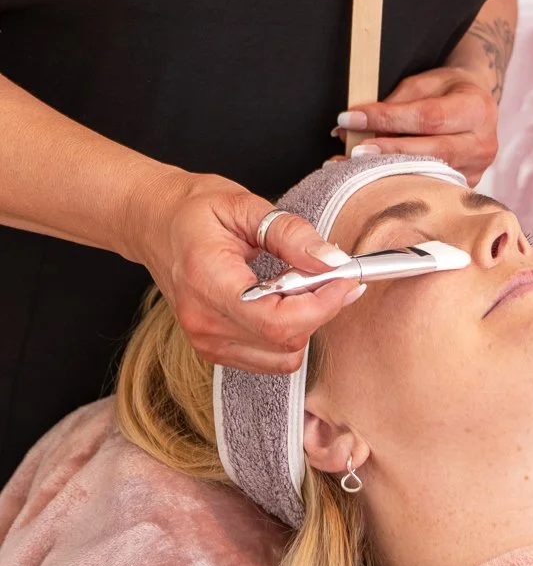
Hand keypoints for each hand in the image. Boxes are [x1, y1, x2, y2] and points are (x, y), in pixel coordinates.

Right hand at [126, 171, 363, 373]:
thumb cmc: (194, 211)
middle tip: (329, 275)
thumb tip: (332, 261)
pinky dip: (289, 335)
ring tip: (300, 286)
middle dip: (320, 310)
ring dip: (305, 324)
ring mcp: (206, 341)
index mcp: (208, 283)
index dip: (323, 305)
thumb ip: (292, 235)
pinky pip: (269, 359)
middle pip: (286, 342)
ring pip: (283, 356)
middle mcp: (204, 323)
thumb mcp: (246, 206)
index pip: (278, 321)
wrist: (154, 224)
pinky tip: (283, 302)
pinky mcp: (214, 349)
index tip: (346, 279)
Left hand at [334, 66, 498, 185]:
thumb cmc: (447, 90)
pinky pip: (429, 187)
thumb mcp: (426, 83)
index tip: (350, 118)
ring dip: (390, 173)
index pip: (427, 117)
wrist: (476, 107)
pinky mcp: (465, 187)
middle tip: (354, 152)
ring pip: (429, 175)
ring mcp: (476, 171)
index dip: (388, 119)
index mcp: (476, 109)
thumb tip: (355, 124)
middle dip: (389, 152)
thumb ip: (397, 103)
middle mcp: (481, 144)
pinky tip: (376, 182)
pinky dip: (401, 183)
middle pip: (431, 152)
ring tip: (356, 170)